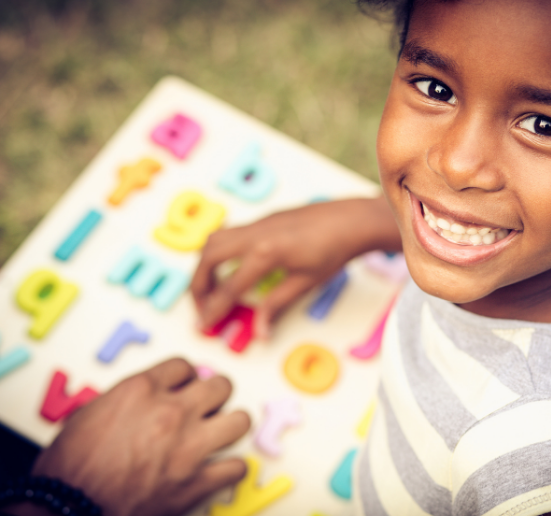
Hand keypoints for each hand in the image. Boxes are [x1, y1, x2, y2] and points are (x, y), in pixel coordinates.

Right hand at [11, 358, 249, 515]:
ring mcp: (189, 447)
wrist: (67, 509)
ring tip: (221, 434)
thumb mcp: (88, 414)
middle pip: (221, 386)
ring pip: (240, 421)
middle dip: (215, 396)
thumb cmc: (68, 469)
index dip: (185, 378)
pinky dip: (231, 470)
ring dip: (231, 426)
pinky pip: (237, 468)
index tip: (184, 388)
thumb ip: (123, 401)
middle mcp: (171, 412)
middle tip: (208, 407)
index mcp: (142, 390)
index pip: (184, 366)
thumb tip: (137, 404)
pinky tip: (220, 471)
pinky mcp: (196, 483)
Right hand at [191, 196, 400, 337]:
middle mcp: (255, 234)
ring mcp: (257, 223)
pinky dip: (218, 251)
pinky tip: (227, 268)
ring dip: (205, 265)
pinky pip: (229, 232)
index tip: (203, 325)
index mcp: (266, 253)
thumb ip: (276, 305)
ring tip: (209, 289)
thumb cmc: (334, 251)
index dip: (213, 310)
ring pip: (214, 239)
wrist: (352, 220)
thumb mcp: (305, 283)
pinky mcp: (262, 219)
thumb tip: (260, 332)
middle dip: (198, 285)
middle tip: (201, 307)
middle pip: (209, 258)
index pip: (229, 288)